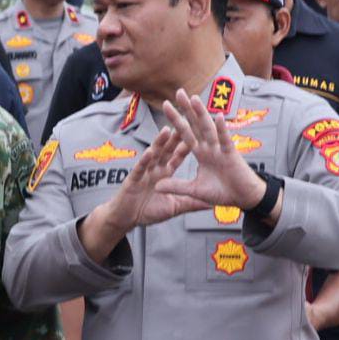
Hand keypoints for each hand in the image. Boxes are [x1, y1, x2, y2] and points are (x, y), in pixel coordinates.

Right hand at [77, 122, 192, 261]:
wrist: (126, 219)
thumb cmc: (148, 212)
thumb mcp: (176, 207)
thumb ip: (192, 203)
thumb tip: (212, 204)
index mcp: (165, 174)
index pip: (178, 156)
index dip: (187, 144)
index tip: (199, 132)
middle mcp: (155, 169)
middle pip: (167, 150)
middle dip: (175, 136)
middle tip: (185, 121)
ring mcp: (144, 173)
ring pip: (154, 155)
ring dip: (160, 143)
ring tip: (167, 129)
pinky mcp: (133, 180)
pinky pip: (140, 168)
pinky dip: (145, 160)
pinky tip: (150, 152)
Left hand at [155, 88, 267, 211]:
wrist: (243, 199)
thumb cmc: (222, 192)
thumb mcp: (194, 190)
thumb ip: (177, 187)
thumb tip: (156, 186)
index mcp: (201, 153)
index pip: (185, 134)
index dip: (176, 120)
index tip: (166, 105)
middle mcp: (210, 147)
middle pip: (196, 125)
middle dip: (187, 109)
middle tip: (178, 92)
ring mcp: (220, 149)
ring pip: (208, 129)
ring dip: (201, 114)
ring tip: (193, 99)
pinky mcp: (231, 155)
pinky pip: (225, 140)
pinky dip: (222, 129)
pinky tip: (218, 116)